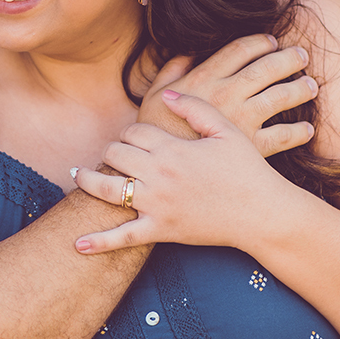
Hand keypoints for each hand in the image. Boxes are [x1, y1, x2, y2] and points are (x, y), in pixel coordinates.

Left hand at [74, 91, 293, 252]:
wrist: (262, 213)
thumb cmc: (247, 170)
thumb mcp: (225, 130)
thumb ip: (194, 107)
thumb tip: (167, 93)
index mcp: (172, 148)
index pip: (134, 131)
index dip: (132, 131)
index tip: (137, 137)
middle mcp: (158, 174)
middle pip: (116, 154)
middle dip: (112, 150)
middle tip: (113, 154)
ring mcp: (156, 204)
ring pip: (108, 189)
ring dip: (88, 180)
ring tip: (77, 175)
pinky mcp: (160, 230)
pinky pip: (123, 237)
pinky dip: (99, 242)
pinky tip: (78, 245)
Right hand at [137, 34, 316, 152]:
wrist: (161, 169)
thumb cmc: (155, 131)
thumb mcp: (153, 94)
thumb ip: (171, 70)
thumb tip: (186, 54)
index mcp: (204, 78)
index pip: (240, 50)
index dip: (259, 42)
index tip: (271, 41)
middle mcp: (227, 94)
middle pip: (266, 68)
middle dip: (287, 59)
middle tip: (301, 55)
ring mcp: (242, 120)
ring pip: (280, 97)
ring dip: (299, 88)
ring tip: (311, 85)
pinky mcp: (251, 147)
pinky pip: (283, 136)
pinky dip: (299, 131)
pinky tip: (307, 128)